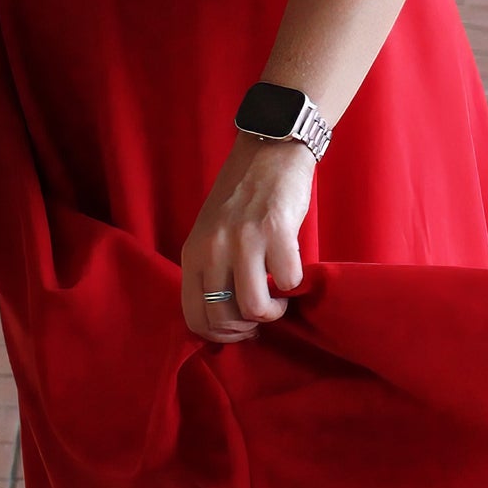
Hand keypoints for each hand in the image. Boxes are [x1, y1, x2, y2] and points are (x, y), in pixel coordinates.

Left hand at [181, 135, 313, 342]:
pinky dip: (294, 284)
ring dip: (273, 312)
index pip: (194, 317)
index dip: (220, 336)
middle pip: (224, 319)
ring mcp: (244, 240)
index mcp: (193, 253)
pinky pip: (287, 281)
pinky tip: (292, 270)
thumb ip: (213, 269)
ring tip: (279, 298)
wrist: (270, 151)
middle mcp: (213, 248)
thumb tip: (227, 317)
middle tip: (262, 313)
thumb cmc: (242, 195)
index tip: (240, 330)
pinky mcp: (276, 231)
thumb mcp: (211, 233)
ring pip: (254, 308)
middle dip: (248, 328)